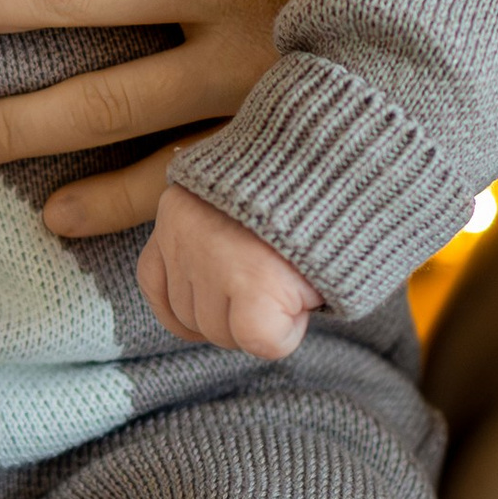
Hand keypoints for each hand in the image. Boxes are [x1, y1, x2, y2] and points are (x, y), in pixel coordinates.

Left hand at [138, 180, 321, 359]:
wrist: (343, 157)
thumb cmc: (300, 182)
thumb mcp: (239, 197)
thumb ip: (216, 235)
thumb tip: (212, 295)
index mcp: (178, 210)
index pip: (155, 281)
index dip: (192, 303)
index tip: (224, 305)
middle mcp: (185, 235)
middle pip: (189, 315)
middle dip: (233, 315)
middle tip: (277, 286)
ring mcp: (215, 260)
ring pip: (222, 333)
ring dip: (262, 323)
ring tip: (294, 282)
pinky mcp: (255, 284)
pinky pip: (258, 341)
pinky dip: (286, 334)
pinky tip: (304, 302)